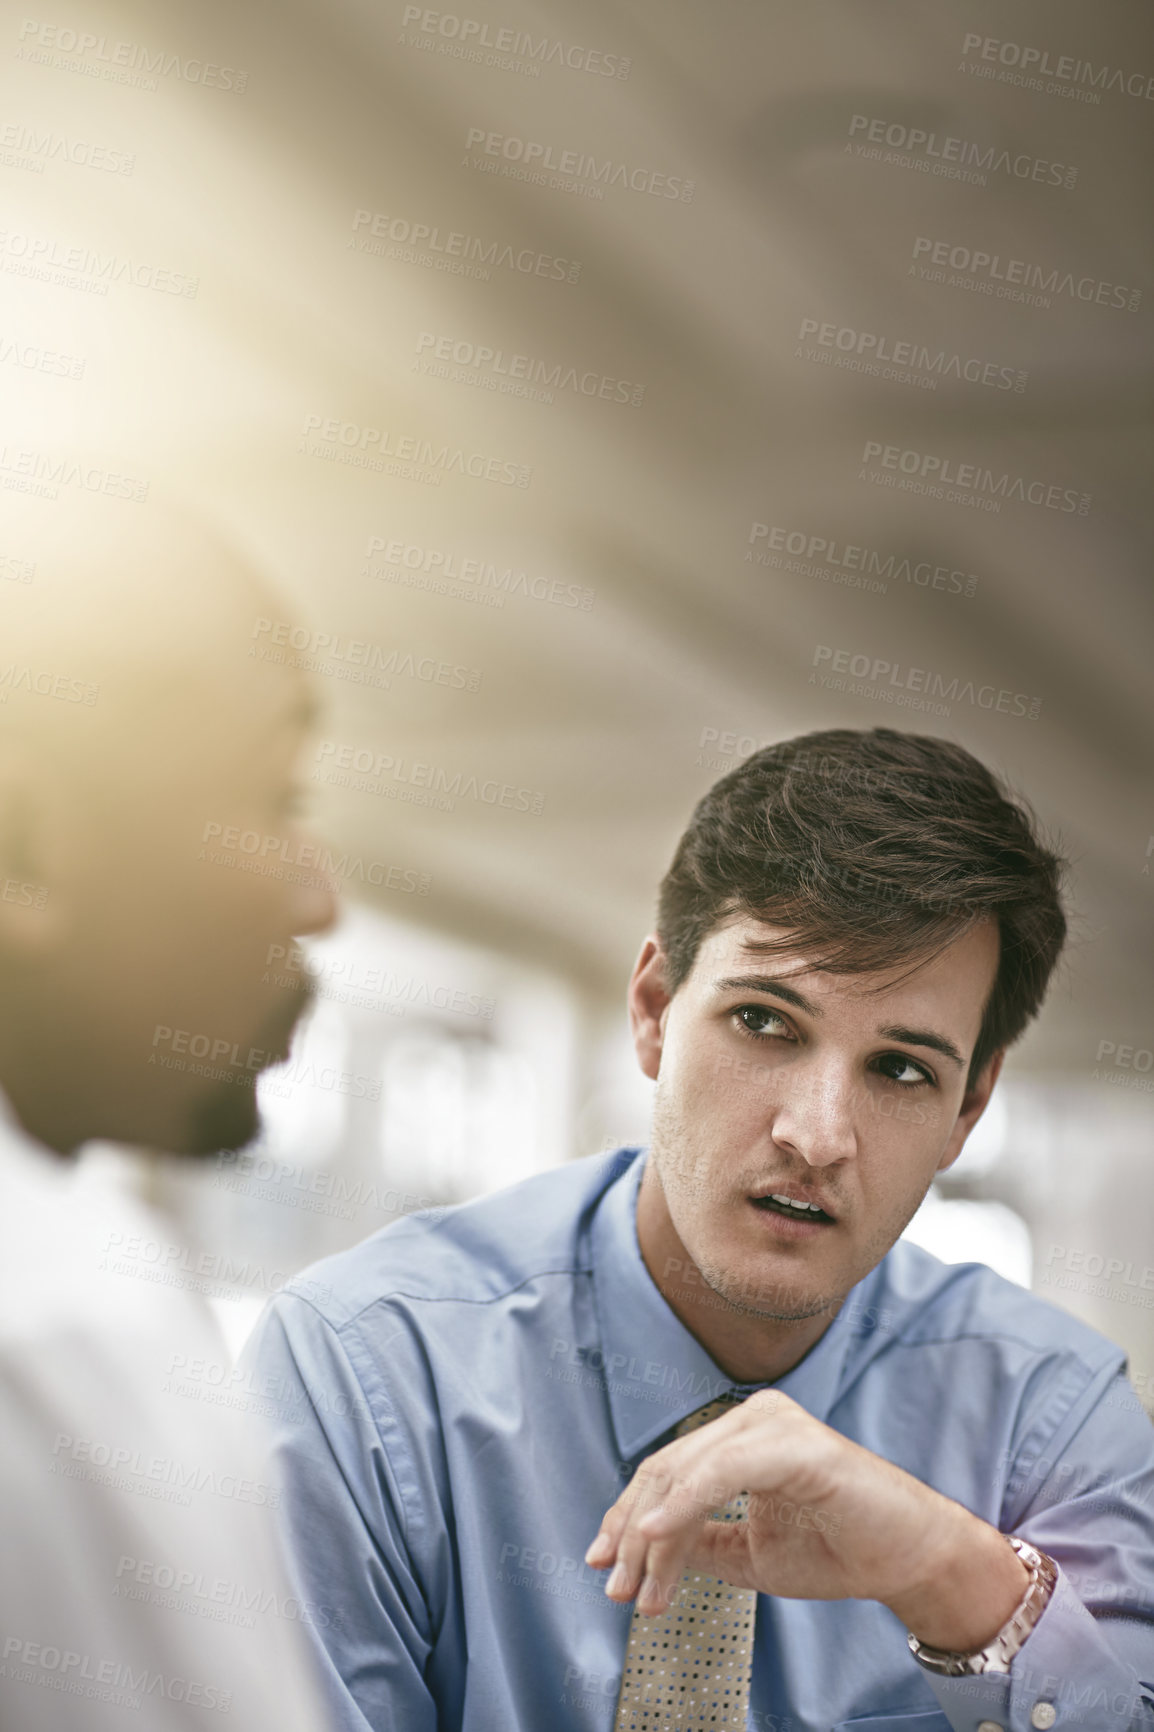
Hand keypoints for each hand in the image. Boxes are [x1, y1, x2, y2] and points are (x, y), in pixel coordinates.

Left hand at [585, 1390, 1027, 1649]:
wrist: (911, 1559)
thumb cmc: (841, 1548)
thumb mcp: (751, 1553)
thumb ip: (702, 1544)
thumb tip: (646, 1552)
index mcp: (741, 1435)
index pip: (666, 1471)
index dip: (627, 1517)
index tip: (603, 1566)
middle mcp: (752, 1417)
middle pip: (665, 1471)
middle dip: (632, 1534)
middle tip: (616, 1588)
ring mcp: (772, 1423)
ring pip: (685, 1475)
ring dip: (653, 1537)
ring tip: (640, 1590)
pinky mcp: (794, 1444)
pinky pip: (724, 1471)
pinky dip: (684, 1503)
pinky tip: (657, 1536)